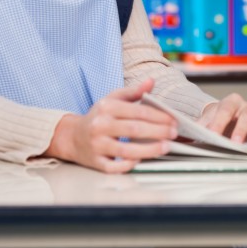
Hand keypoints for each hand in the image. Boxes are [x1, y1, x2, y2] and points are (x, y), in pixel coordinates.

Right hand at [47, 78, 177, 172]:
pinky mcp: (95, 162)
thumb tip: (151, 81)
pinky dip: (129, 164)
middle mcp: (100, 126)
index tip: (173, 120)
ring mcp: (97, 145)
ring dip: (150, 149)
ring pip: (126, 149)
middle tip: (174, 133)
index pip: (137, 111)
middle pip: (134, 130)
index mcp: (107, 108)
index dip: (158, 116)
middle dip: (158, 132)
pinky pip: (114, 166)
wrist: (72, 136)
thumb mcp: (112, 99)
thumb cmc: (98, 117)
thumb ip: (133, 91)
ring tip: (166, 147)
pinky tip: (142, 160)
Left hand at [198, 93, 246, 146]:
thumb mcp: (205, 120)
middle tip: (234, 142)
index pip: (225, 110)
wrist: (225, 118)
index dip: (219, 122)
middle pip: (246, 115)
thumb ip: (197, 126)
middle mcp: (246, 107)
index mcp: (231, 102)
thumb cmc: (215, 119)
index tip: (212, 134)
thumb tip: (183, 135)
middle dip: (240, 129)